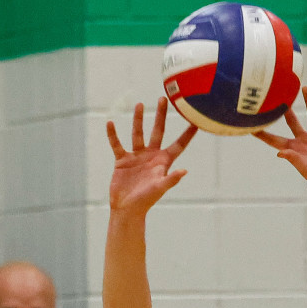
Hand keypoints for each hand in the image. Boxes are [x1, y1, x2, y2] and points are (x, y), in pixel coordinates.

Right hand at [107, 98, 196, 217]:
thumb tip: (184, 171)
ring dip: (138, 119)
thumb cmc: (146, 201)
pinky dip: (113, 135)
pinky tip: (110, 123)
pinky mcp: (122, 160)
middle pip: (158, 131)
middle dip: (161, 116)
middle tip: (163, 99)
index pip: (179, 144)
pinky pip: (117, 144)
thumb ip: (171, 179)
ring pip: (137, 133)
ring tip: (140, 104)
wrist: (127, 209)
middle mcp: (151, 155)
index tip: (196, 120)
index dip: (187, 133)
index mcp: (164, 161)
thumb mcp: (160, 188)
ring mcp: (137, 156)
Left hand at [255, 88, 306, 198]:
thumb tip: (280, 152)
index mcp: (294, 150)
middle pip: (293, 123)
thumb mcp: (306, 169)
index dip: (263, 134)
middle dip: (286, 111)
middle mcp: (304, 142)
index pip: (275, 140)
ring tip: (305, 88)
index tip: (251, 126)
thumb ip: (294, 159)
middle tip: (279, 96)